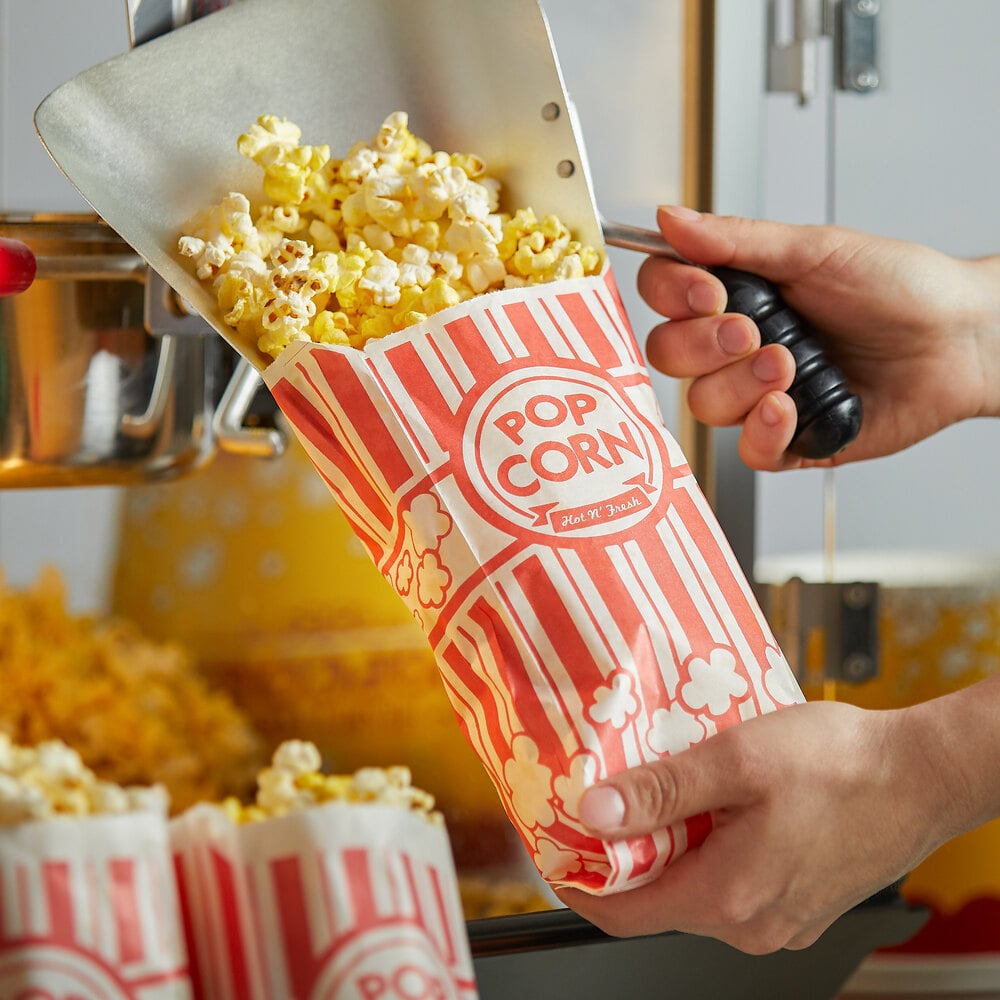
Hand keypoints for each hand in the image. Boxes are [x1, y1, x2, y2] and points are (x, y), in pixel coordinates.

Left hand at [555, 697, 975, 954]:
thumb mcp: (737, 760)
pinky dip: (708, 848)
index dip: (577, 878)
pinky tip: (717, 803)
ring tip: (667, 787)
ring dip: (670, 844)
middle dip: (624, 851)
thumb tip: (595, 812)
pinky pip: (731, 882)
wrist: (922, 774)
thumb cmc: (843, 765)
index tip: (555, 843)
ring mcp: (778, 917)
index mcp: (728, 895)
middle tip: (610, 793)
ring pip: (694, 887)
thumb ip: (662, 790)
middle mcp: (751, 923)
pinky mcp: (797, 901)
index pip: (621, 912)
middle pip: (656, 898)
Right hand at [639, 207, 999, 469]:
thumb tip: (671, 219)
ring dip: (741, 385)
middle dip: (703, 346)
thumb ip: (737, 240)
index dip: (671, 296)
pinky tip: (789, 407)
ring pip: (704, 405)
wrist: (959, 339)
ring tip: (790, 365)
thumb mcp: (815, 250)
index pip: (664, 294)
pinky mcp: (787, 440)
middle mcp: (739, 347)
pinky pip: (746, 451)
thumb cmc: (901, 288)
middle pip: (669, 355)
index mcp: (738, 294)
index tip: (709, 291)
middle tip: (751, 332)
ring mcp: (758, 394)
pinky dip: (762, 430)